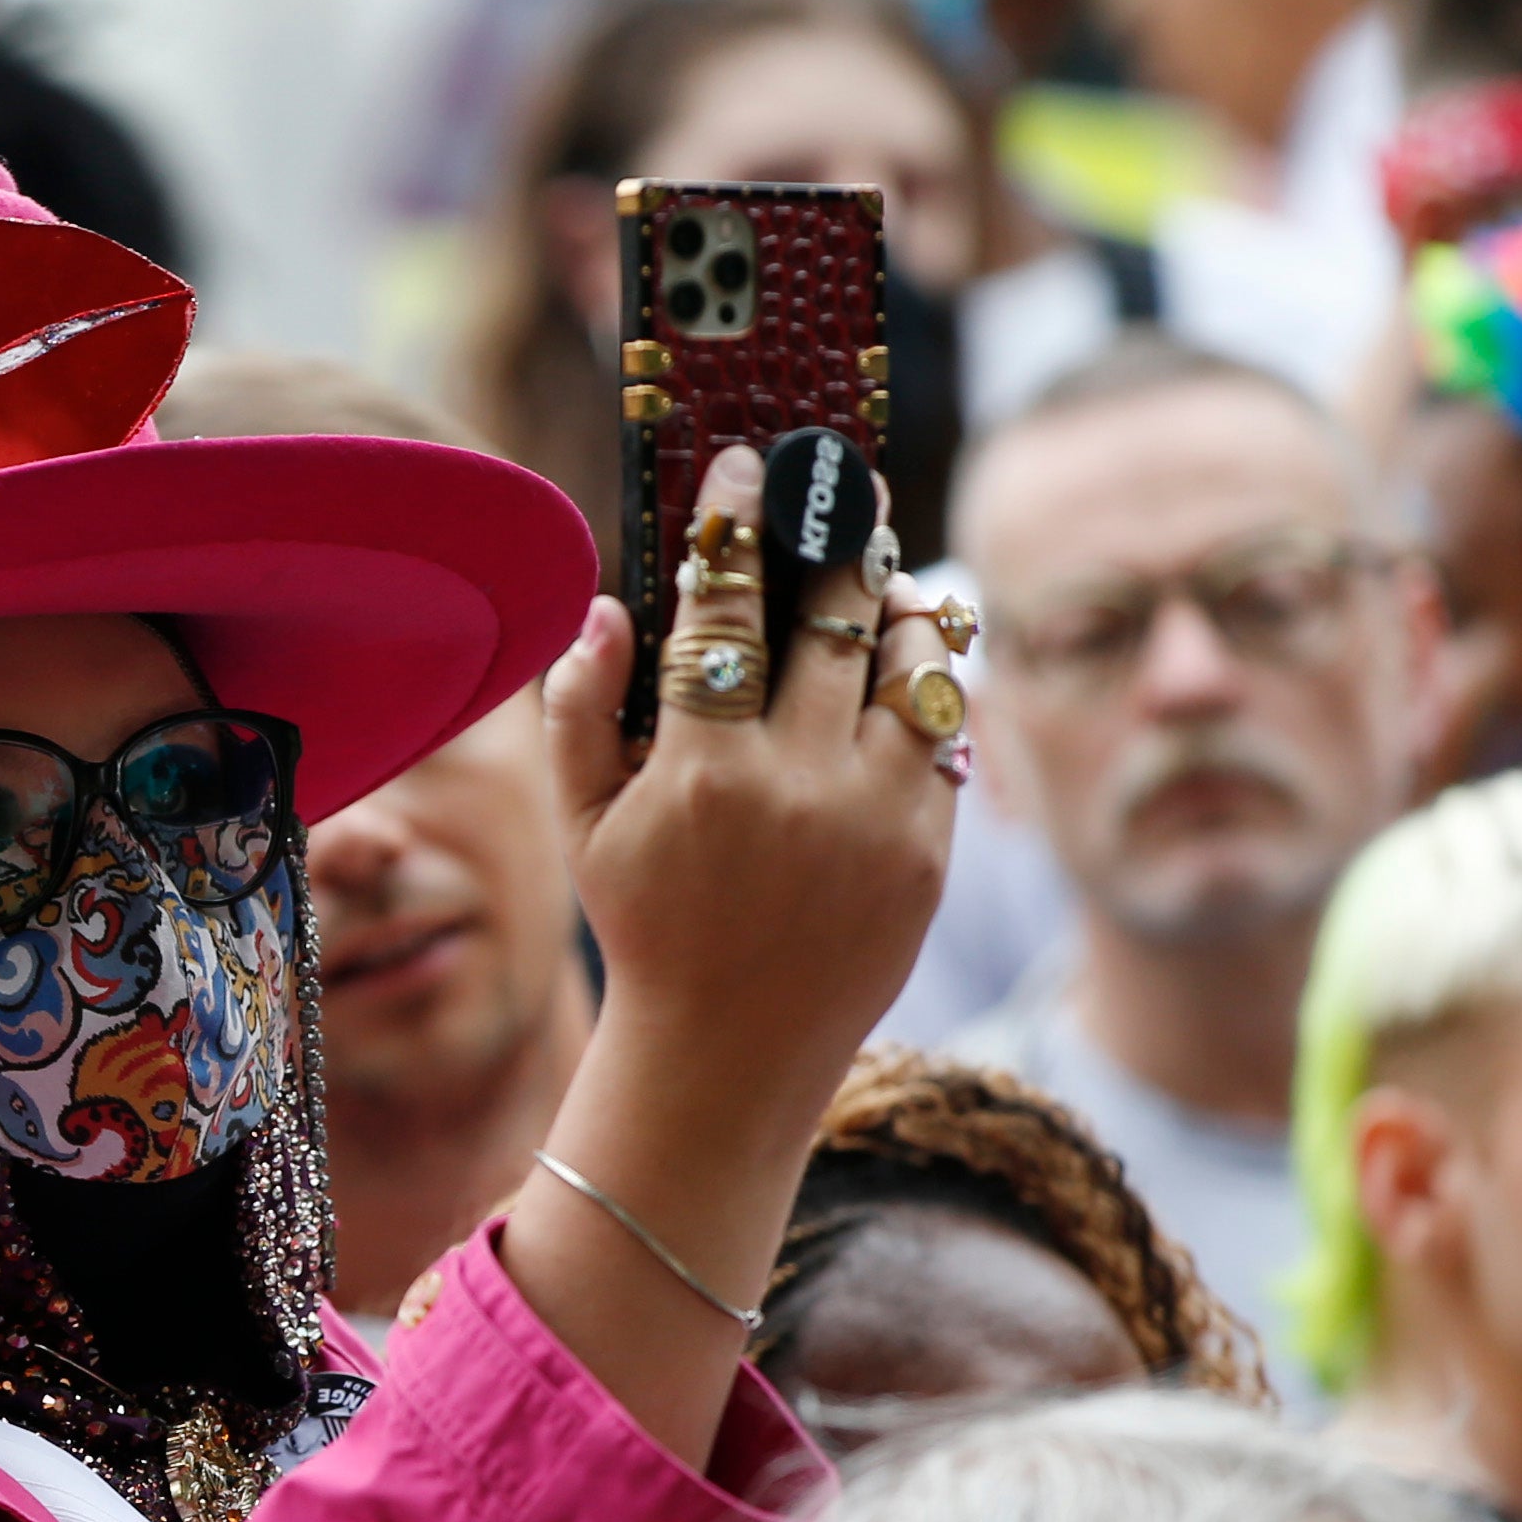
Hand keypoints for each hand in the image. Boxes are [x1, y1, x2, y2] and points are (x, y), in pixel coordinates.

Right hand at [541, 441, 960, 1137]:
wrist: (730, 1055)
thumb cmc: (646, 928)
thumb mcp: (584, 827)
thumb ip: (579, 712)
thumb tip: (609, 610)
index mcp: (700, 773)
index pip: (725, 610)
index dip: (737, 524)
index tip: (745, 466)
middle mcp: (796, 787)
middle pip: (834, 618)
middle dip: (840, 536)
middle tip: (844, 482)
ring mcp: (874, 819)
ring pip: (909, 667)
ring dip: (898, 603)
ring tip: (883, 570)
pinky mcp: (928, 851)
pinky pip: (942, 737)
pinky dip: (927, 687)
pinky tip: (907, 660)